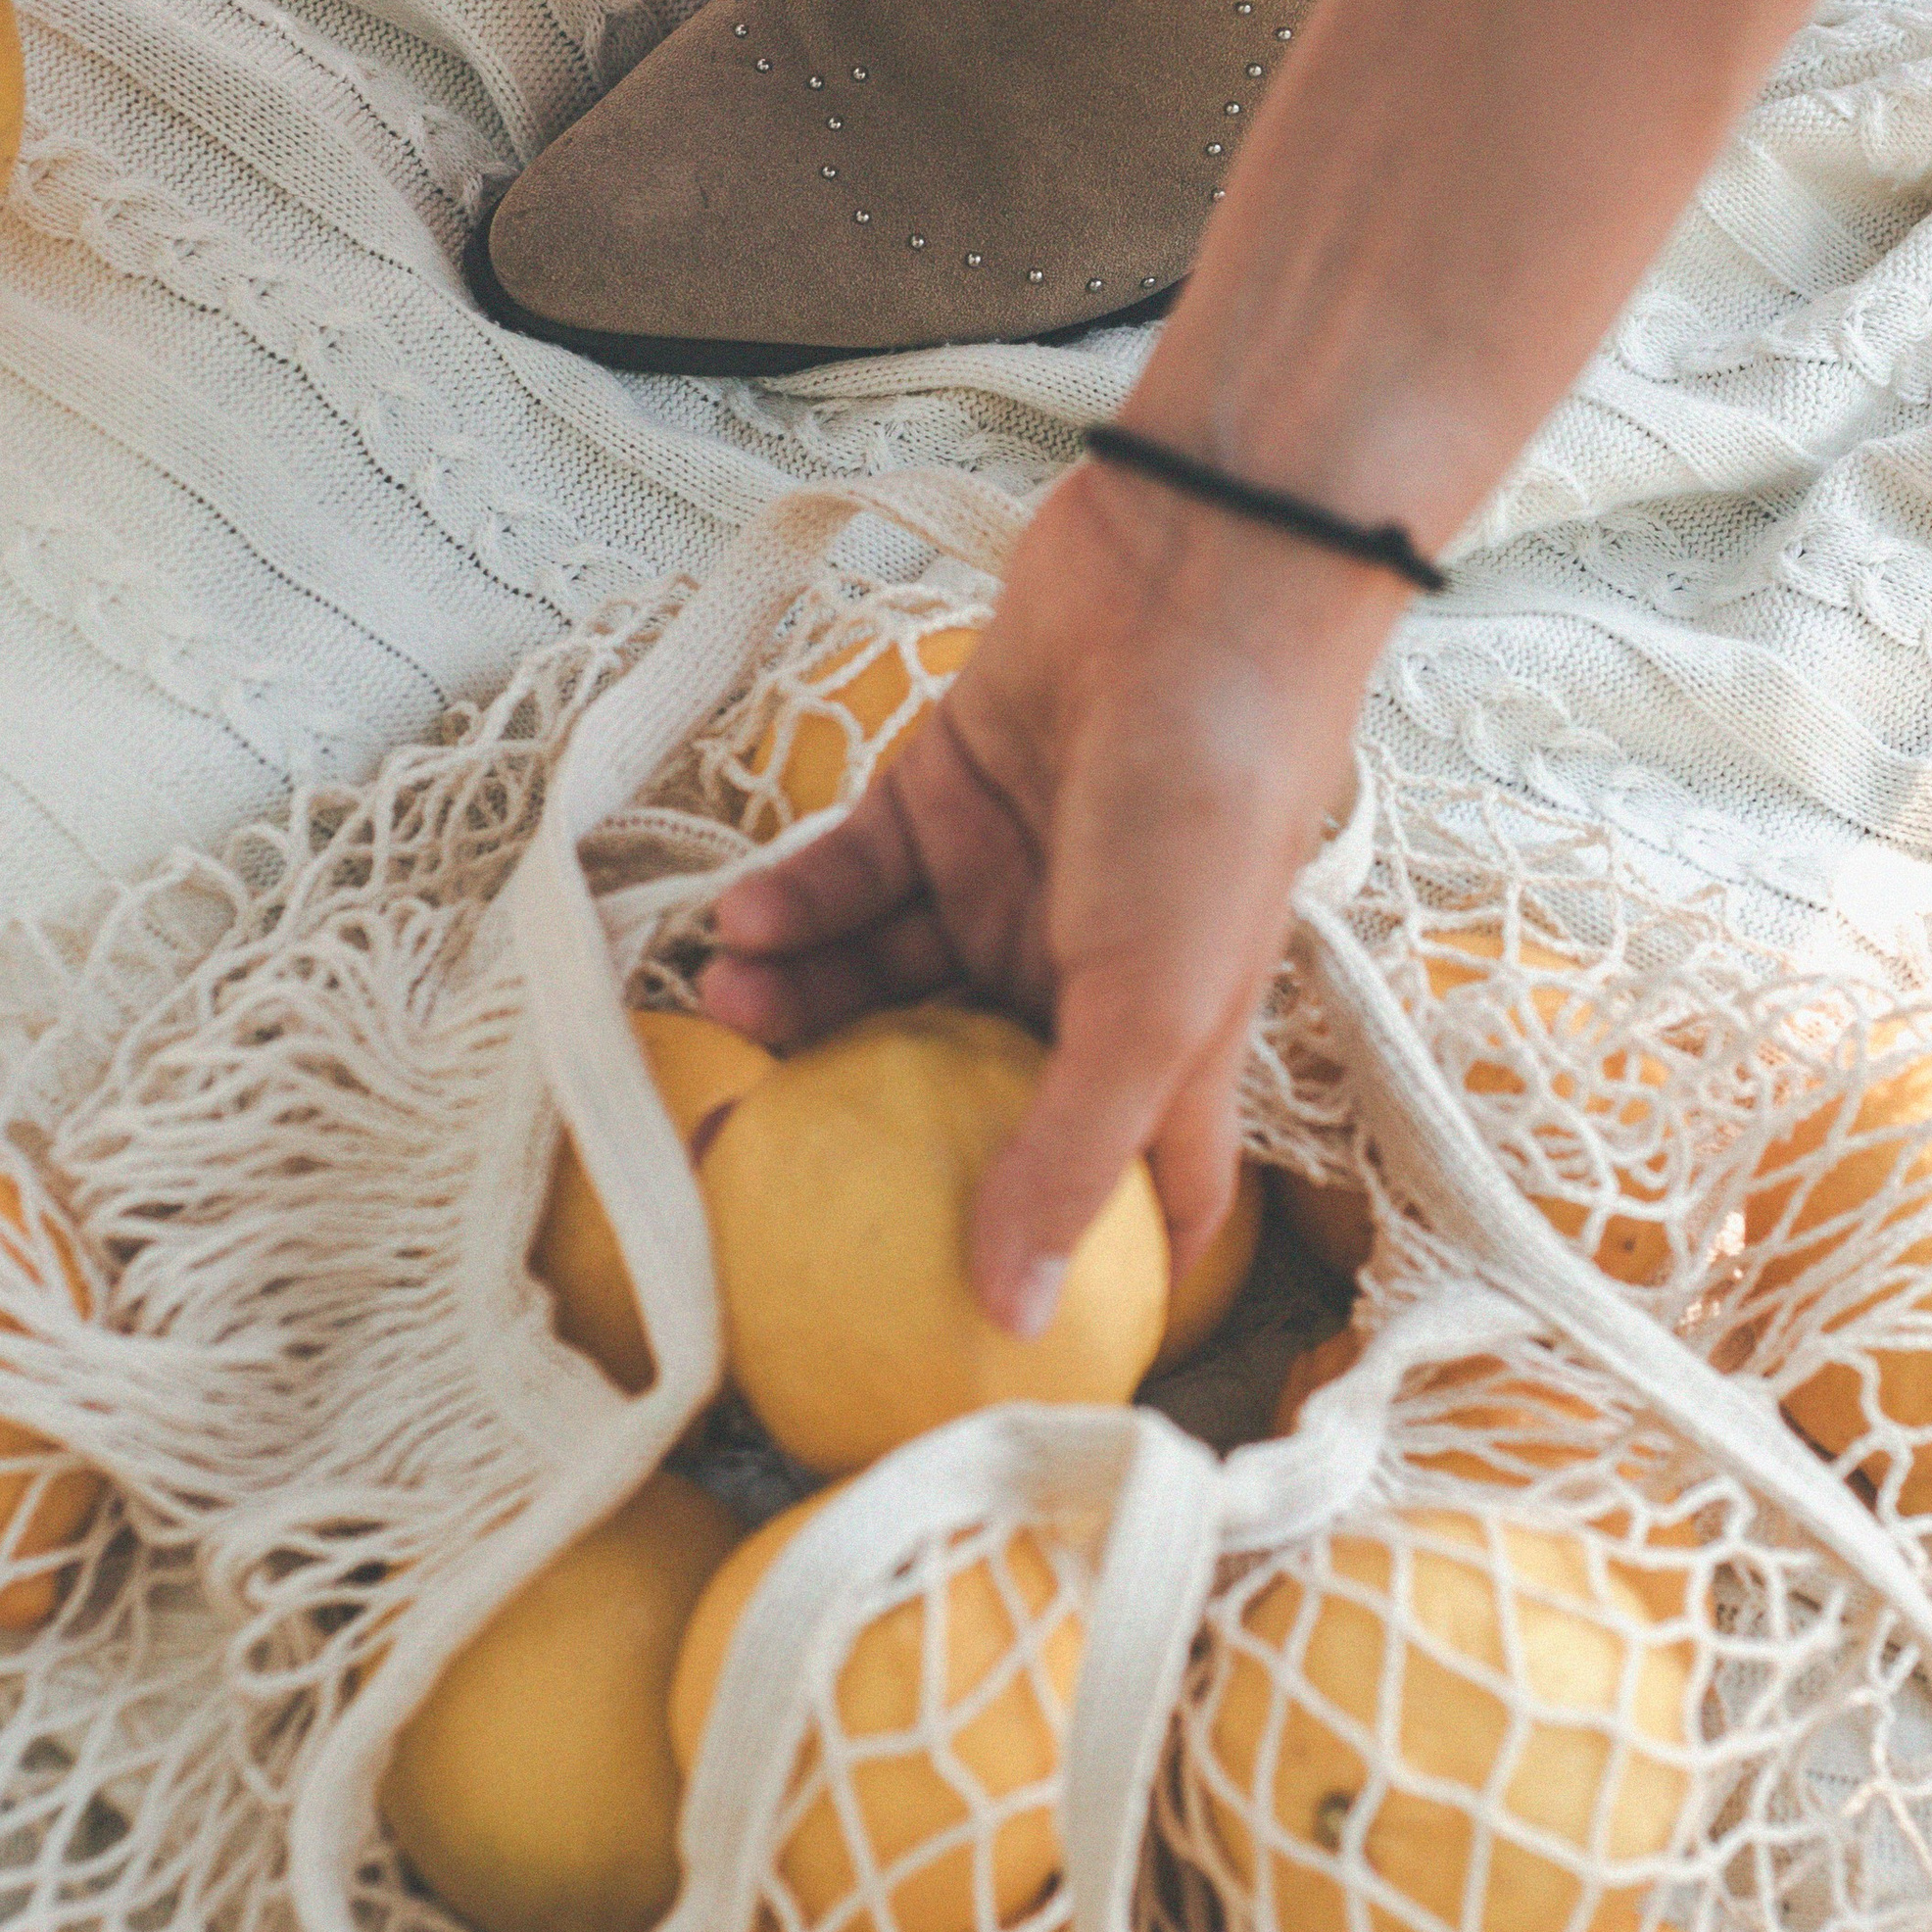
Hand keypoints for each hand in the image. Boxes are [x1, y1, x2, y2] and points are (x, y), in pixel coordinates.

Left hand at [700, 458, 1405, 1334]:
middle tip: (750, 1154)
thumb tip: (1012, 1317)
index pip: (1123, 1197)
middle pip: (952, 1088)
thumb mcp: (1151, 1007)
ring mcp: (1002, 883)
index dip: (1067, 1272)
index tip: (962, 1343)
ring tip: (722, 1007)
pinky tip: (738, 922)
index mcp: (1159, 1047)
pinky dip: (791, 903)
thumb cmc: (1209, 804)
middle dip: (858, 1125)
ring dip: (795, 1003)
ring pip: (876, 980)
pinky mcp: (940, 794)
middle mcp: (1075, 977)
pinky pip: (845, 877)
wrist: (1191, 588)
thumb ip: (1070, 1155)